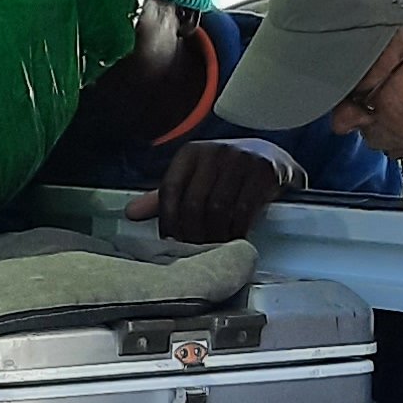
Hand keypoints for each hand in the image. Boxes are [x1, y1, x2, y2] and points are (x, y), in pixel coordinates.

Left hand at [131, 138, 291, 243]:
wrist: (271, 156)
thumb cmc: (226, 172)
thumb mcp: (196, 178)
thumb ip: (166, 197)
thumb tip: (131, 213)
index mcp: (191, 153)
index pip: (170, 189)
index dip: (167, 220)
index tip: (169, 241)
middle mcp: (214, 152)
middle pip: (193, 202)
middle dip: (192, 232)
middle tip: (194, 250)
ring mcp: (240, 159)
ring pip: (218, 208)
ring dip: (214, 234)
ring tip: (214, 248)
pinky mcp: (263, 171)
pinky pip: (244, 209)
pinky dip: (236, 230)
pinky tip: (235, 239)